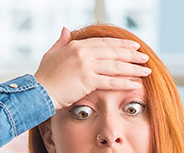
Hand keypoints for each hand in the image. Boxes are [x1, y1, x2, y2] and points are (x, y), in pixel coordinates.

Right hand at [34, 27, 150, 109]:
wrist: (38, 91)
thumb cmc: (44, 76)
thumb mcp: (51, 54)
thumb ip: (61, 41)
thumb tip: (65, 29)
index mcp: (77, 45)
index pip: (104, 43)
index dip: (121, 45)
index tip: (133, 47)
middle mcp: (83, 53)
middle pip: (113, 52)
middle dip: (131, 55)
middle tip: (145, 58)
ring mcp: (86, 66)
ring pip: (115, 66)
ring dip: (133, 68)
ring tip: (146, 71)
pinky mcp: (87, 80)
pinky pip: (110, 81)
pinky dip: (124, 83)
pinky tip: (135, 84)